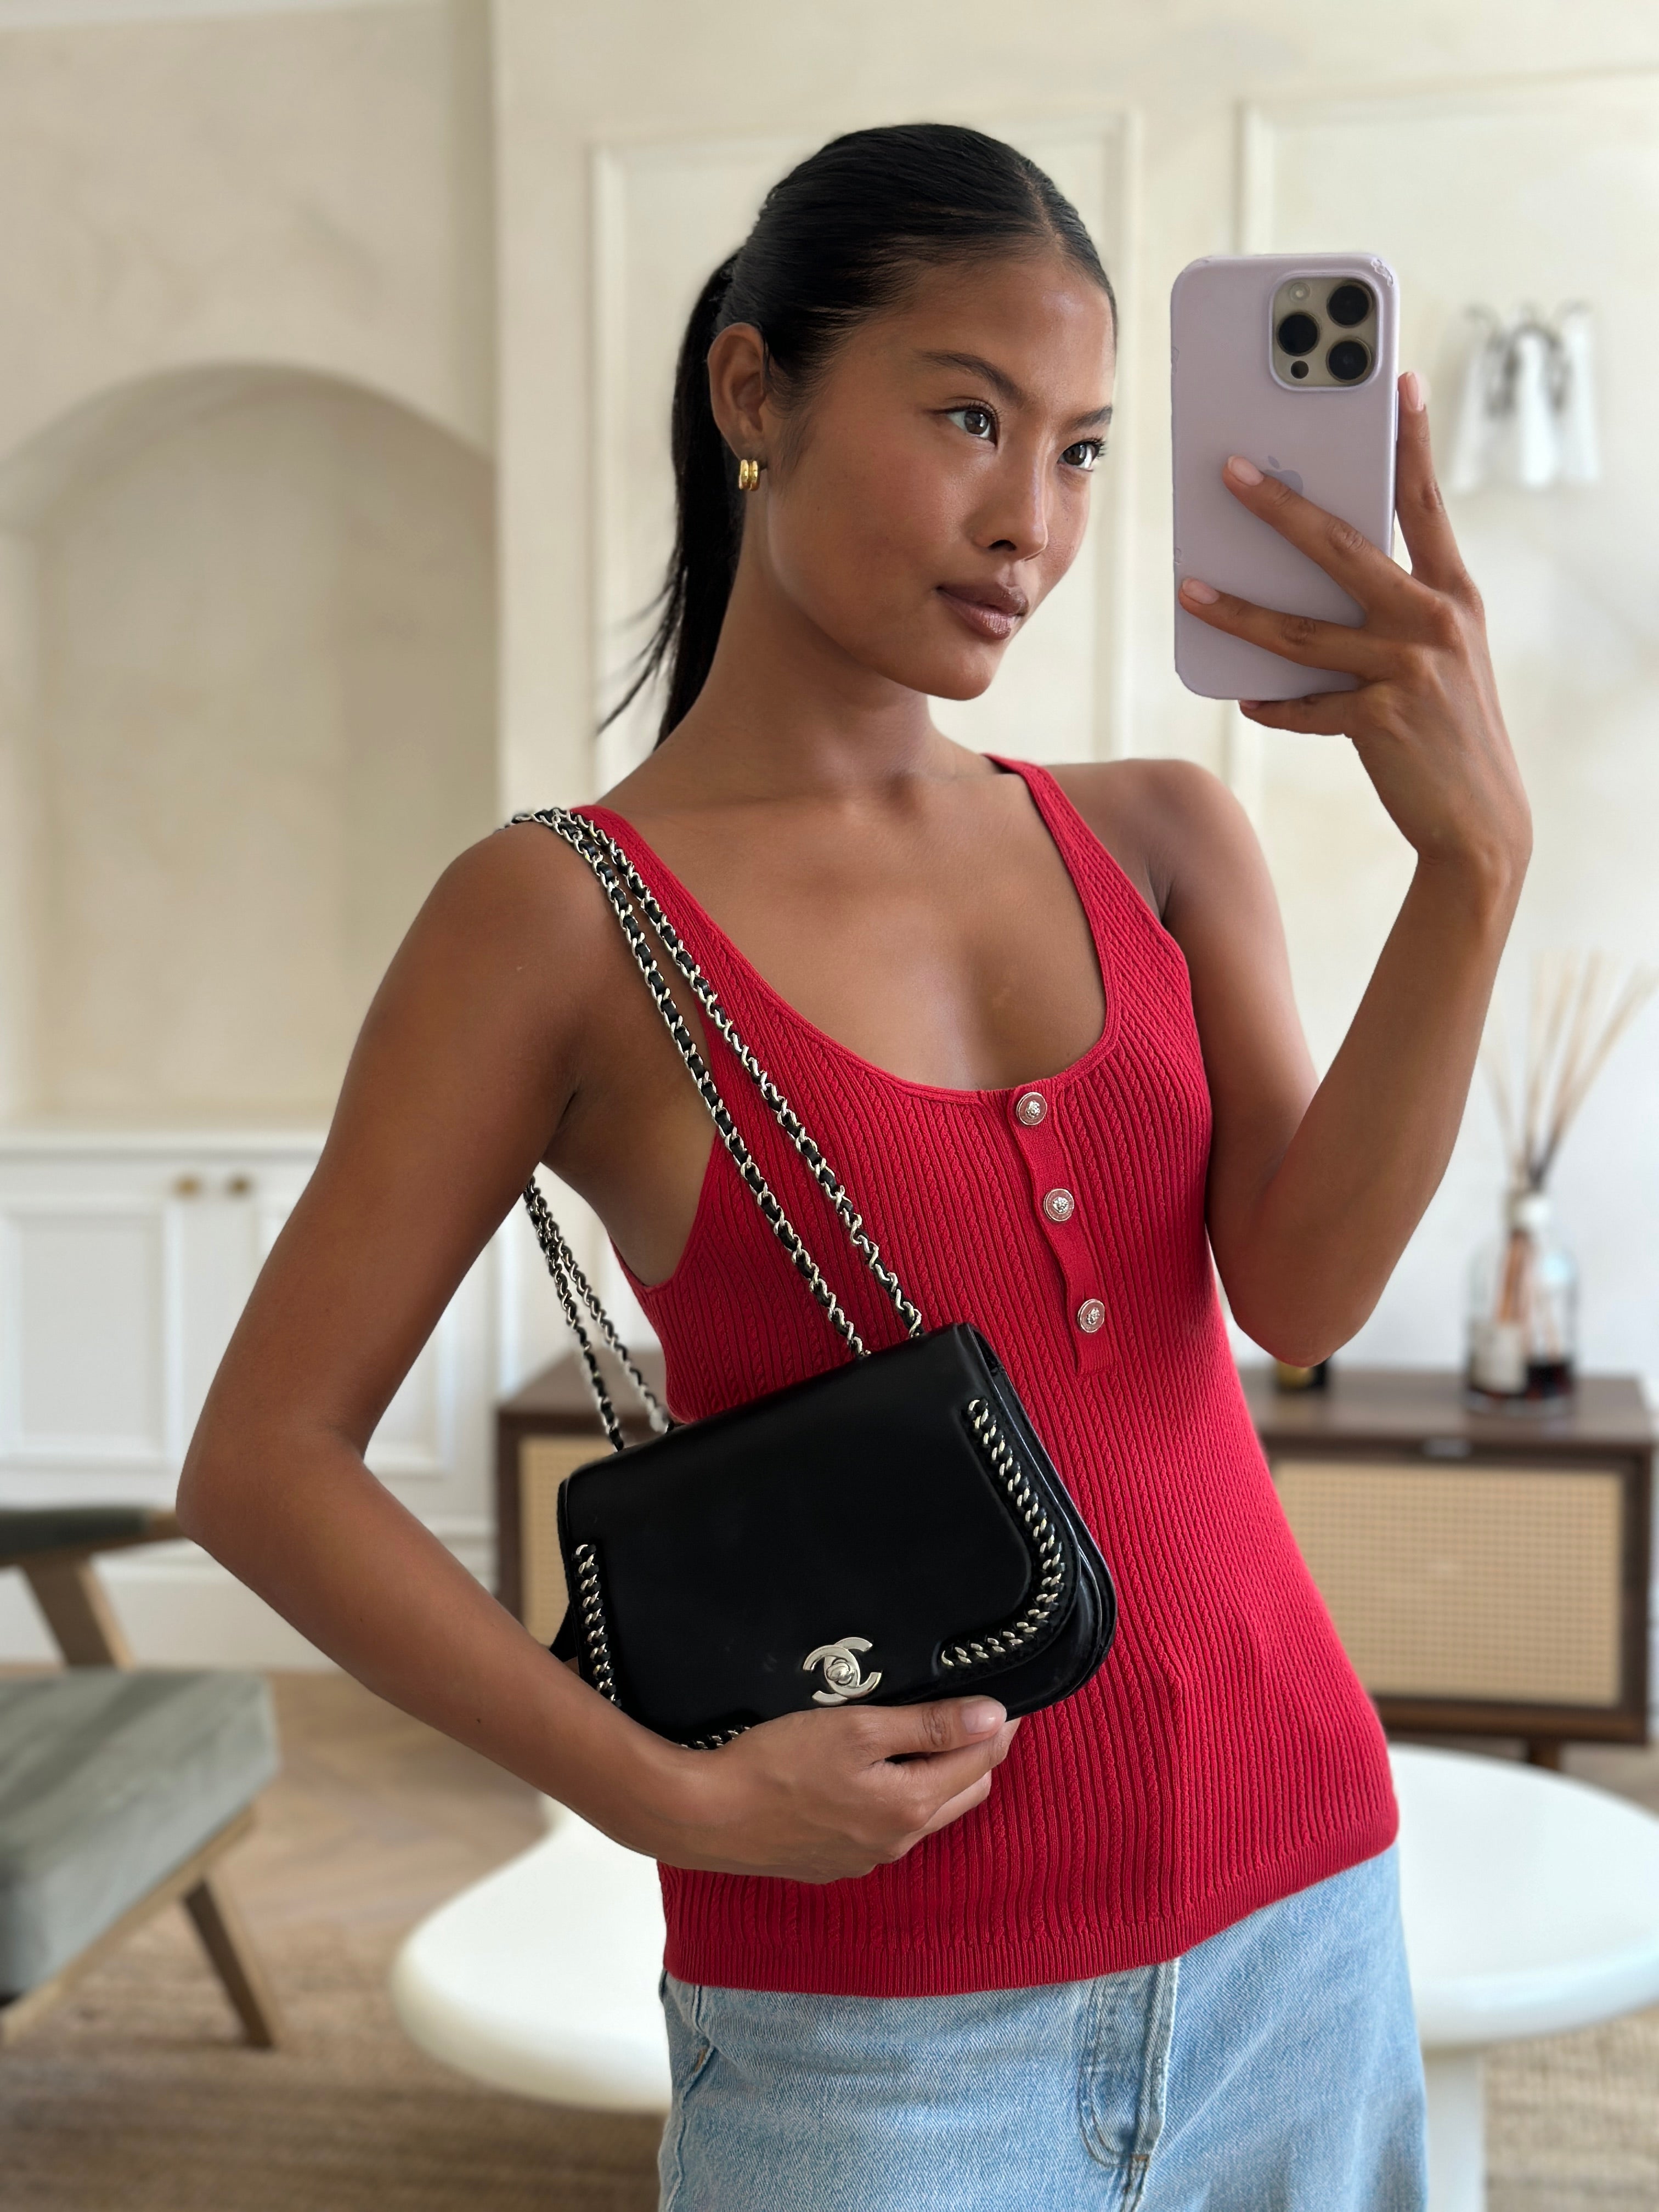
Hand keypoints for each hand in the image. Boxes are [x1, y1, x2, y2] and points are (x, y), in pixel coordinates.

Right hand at [635, 1696, 1020, 1883]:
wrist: (708, 1815)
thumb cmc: (778, 1763)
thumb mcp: (858, 1729)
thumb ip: (929, 1726)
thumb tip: (993, 1717)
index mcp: (911, 1807)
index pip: (980, 1762)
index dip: (998, 1728)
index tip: (1009, 1699)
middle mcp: (897, 1842)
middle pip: (962, 1793)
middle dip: (978, 1754)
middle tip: (976, 1713)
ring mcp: (866, 1858)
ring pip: (926, 1814)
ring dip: (940, 1778)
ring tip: (931, 1737)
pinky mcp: (836, 1863)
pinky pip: (888, 1830)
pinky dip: (901, 1799)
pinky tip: (878, 1775)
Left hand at [1177, 371, 1530, 888]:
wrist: (1483, 824)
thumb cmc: (1449, 731)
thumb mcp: (1438, 658)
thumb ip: (1389, 614)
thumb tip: (1311, 584)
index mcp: (1453, 595)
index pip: (1425, 502)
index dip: (1411, 440)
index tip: (1396, 381)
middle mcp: (1435, 621)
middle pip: (1343, 547)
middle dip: (1279, 504)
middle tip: (1227, 469)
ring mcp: (1408, 670)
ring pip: (1301, 630)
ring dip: (1237, 609)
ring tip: (1188, 587)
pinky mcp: (1381, 721)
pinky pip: (1306, 706)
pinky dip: (1274, 703)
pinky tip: (1246, 699)